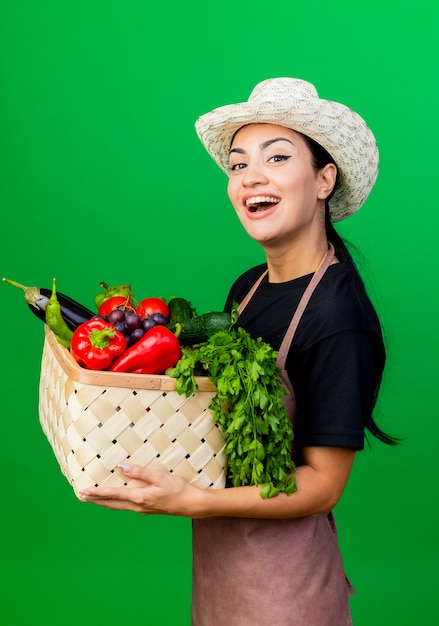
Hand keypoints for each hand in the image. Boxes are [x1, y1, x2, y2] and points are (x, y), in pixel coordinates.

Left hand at [79, 463, 200, 516]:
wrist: (192, 505)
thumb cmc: (178, 489)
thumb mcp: (160, 477)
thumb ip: (141, 472)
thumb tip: (122, 467)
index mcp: (139, 498)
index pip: (113, 494)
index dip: (97, 493)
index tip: (83, 491)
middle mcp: (138, 506)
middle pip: (111, 504)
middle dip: (96, 500)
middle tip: (81, 497)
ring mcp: (142, 509)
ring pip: (118, 506)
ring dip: (104, 502)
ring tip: (93, 499)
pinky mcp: (147, 509)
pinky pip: (126, 506)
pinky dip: (116, 502)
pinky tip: (116, 499)